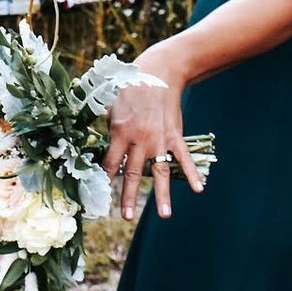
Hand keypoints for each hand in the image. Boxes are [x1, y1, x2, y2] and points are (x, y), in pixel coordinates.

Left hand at [102, 41, 203, 220]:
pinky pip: (184, 157)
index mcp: (119, 131)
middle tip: (125, 217)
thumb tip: (92, 142)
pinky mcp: (175, 135)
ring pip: (159, 172)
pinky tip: (198, 189)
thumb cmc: (129, 88)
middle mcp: (139, 139)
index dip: (104, 179)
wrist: (158, 73)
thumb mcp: (110, 104)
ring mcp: (159, 139)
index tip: (99, 196)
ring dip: (161, 195)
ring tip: (164, 215)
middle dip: (128, 196)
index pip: (109, 162)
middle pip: (132, 173)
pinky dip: (192, 173)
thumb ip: (105, 126)